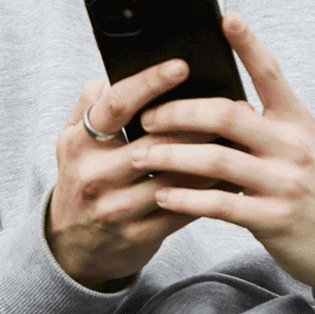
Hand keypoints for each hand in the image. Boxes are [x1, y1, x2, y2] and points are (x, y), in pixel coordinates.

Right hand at [45, 59, 222, 289]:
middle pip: (155, 142)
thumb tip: (119, 69)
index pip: (117, 106)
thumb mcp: (72, 139)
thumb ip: (92, 103)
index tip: (182, 66)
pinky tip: (234, 175)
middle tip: (237, 105)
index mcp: (79, 142)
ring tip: (243, 137)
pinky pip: (183, 208)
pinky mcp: (137, 235)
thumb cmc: (83, 177)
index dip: (149, 83)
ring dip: (212, 157)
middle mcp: (94, 175)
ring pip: (175, 177)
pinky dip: (212, 191)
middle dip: (199, 123)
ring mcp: (115, 209)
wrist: (71, 247)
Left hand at [130, 14, 314, 297]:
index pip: (271, 74)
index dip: (249, 44)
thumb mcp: (301, 146)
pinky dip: (185, 198)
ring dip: (170, 156)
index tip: (227, 17)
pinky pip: (220, 204)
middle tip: (146, 117)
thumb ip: (265, 126)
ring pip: (216, 159)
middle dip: (179, 113)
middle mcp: (293, 146)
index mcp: (298, 121)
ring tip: (140, 154)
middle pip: (227, 115)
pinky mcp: (273, 219)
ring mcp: (284, 183)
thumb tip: (211, 106)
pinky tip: (162, 196)